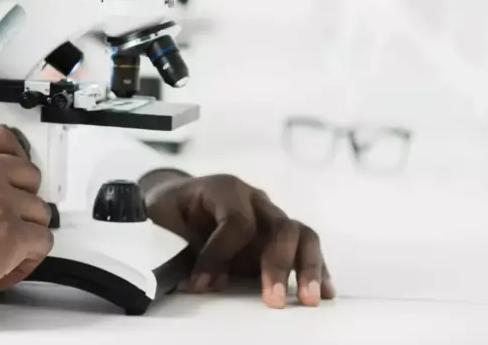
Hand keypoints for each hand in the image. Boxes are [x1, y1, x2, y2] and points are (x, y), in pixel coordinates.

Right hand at [0, 125, 52, 337]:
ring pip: (39, 210)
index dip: (15, 160)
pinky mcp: (10, 236)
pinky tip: (9, 269)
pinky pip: (42, 241)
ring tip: (5, 251)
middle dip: (21, 199)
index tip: (15, 175)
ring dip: (26, 231)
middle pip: (27, 175)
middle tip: (7, 219)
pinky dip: (30, 258)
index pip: (3, 139)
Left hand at [141, 171, 334, 307]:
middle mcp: (254, 200)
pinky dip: (316, 269)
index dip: (220, 255)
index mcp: (224, 188)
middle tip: (274, 300)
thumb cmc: (172, 208)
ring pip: (301, 234)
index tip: (202, 283)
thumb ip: (182, 246)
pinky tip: (323, 292)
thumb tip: (205, 282)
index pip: (236, 221)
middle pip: (280, 225)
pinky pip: (305, 247)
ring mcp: (269, 216)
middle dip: (277, 264)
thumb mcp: (164, 219)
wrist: (177, 200)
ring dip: (307, 267)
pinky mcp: (278, 237)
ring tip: (309, 299)